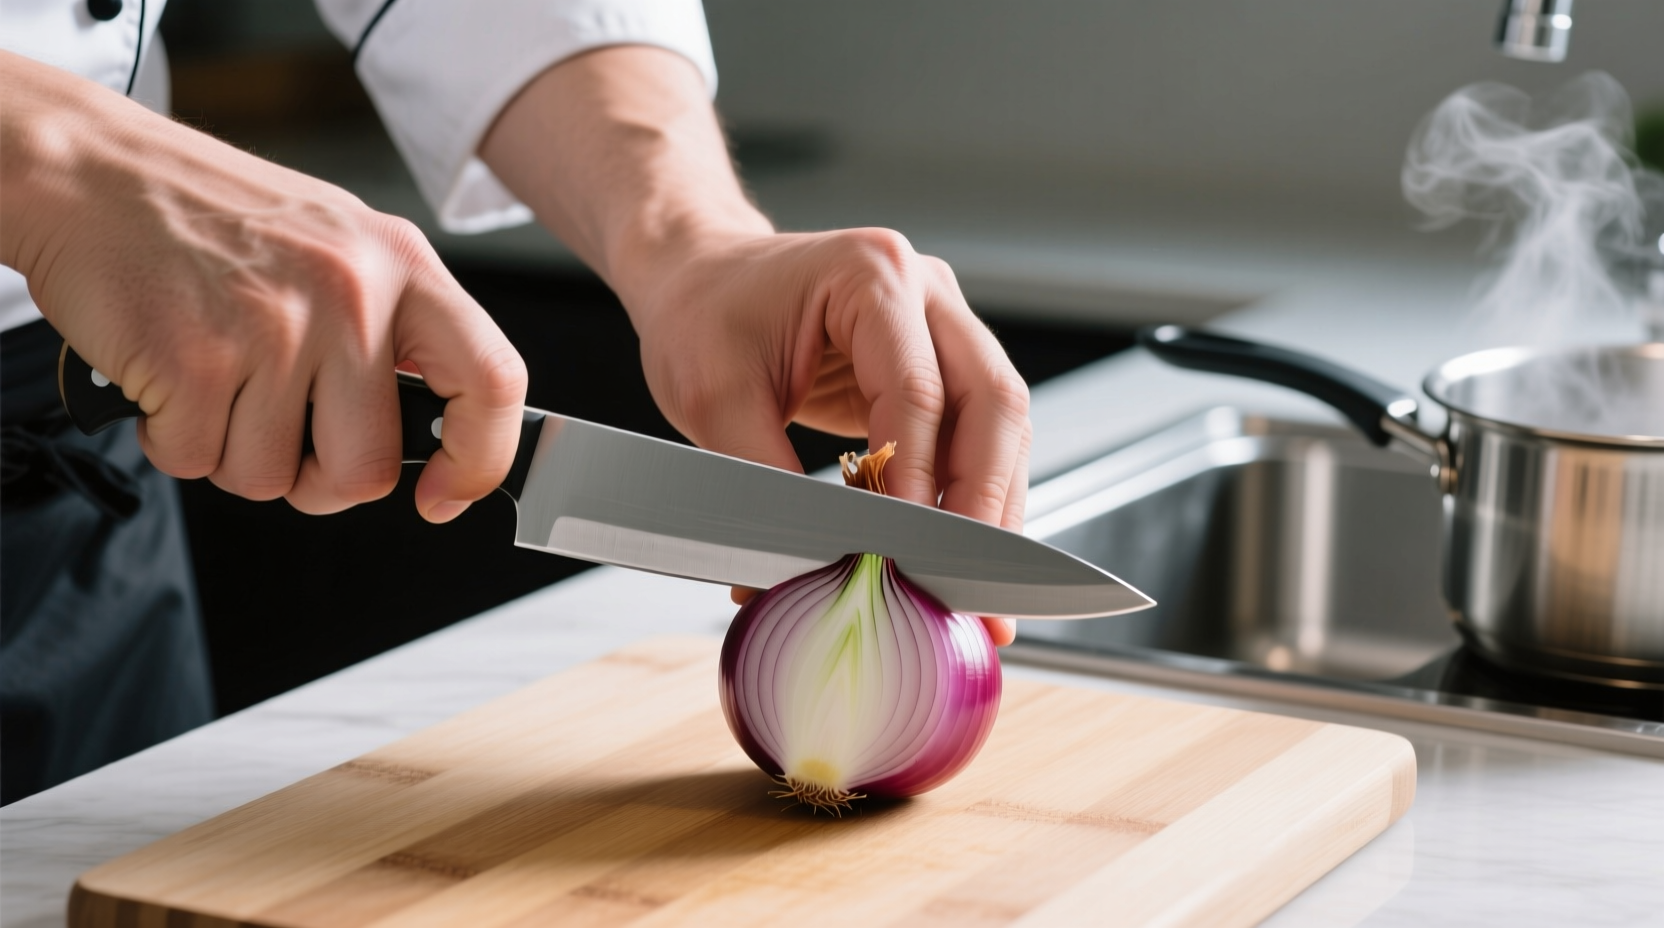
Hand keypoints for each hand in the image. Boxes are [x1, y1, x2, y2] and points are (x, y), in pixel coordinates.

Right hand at [0, 51, 526, 520]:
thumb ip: (394, 328)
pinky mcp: (196, 360)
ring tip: (215, 377)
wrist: (91, 170)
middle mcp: (350, 295)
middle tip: (281, 434)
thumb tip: (440, 430)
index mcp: (402, 264)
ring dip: (233, 452)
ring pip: (274, 478)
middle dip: (318, 480)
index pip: (494, 381)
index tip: (446, 495)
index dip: (478, 459)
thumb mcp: (340, 245)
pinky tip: (169, 376)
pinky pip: (199, 462)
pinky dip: (174, 438)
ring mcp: (274, 328)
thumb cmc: (213, 218)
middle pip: (368, 470)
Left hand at [479, 46, 1028, 643]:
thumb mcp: (712, 397)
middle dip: (986, 499)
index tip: (910, 549)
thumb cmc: (704, 316)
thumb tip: (799, 570)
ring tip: (975, 584)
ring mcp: (942, 322)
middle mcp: (924, 290)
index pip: (918, 389)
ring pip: (1001, 420)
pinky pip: (979, 429)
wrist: (702, 278)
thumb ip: (760, 480)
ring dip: (993, 504)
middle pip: (992, 400)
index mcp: (870, 274)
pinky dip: (975, 490)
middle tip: (969, 581)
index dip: (919, 476)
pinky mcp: (942, 360)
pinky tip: (959, 547)